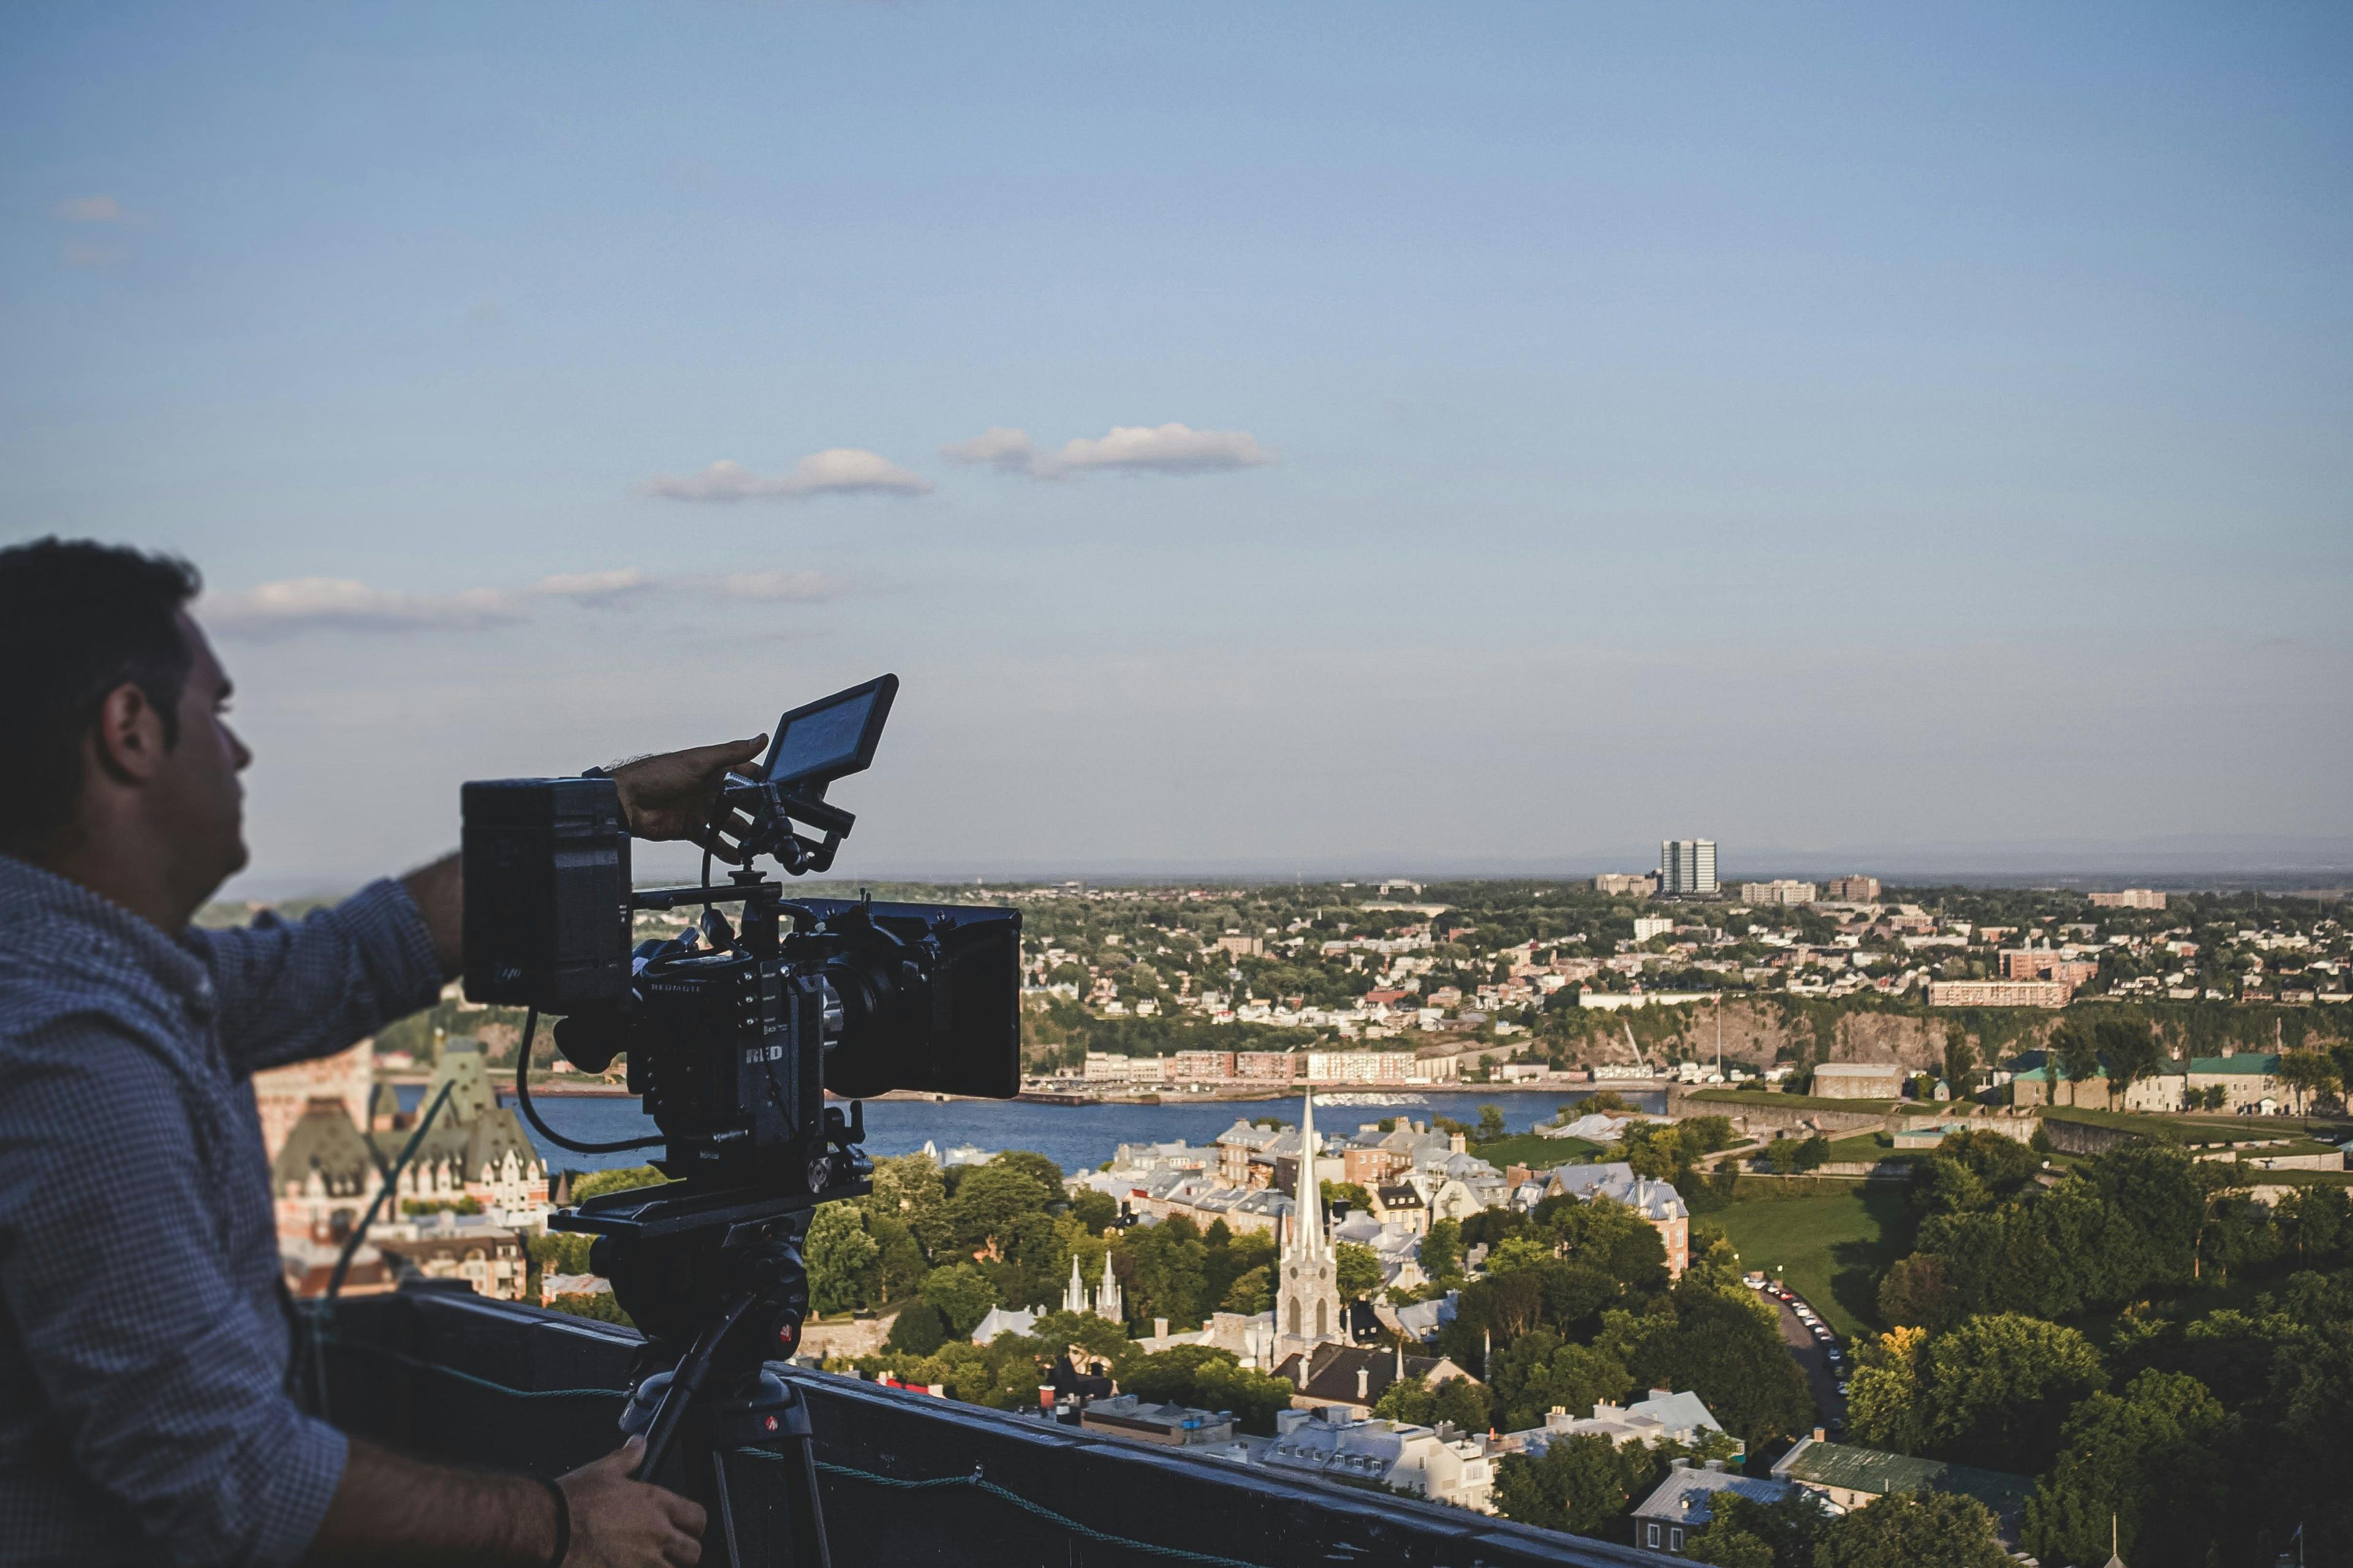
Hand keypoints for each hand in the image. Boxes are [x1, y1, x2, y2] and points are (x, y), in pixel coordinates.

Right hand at [558, 1437, 706, 1567]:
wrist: (550, 1528)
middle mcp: (657, 1534)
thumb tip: (639, 1444)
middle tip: (668, 1551)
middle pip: (692, 1552)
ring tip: (647, 1562)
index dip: (693, 1524)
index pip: (698, 1518)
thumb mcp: (604, 1470)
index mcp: (656, 1504)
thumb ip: (628, 1458)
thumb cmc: (575, 1501)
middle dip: (683, 1553)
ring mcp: (644, 1562)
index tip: (685, 1526)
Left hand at [610, 737, 766, 861]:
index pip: (746, 774)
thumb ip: (732, 752)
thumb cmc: (657, 775)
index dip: (762, 783)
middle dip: (757, 813)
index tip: (780, 795)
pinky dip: (723, 848)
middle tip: (772, 825)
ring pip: (728, 823)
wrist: (627, 802)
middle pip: (740, 802)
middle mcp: (708, 788)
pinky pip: (711, 840)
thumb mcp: (699, 761)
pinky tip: (737, 855)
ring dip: (743, 833)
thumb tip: (760, 738)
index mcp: (713, 769)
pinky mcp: (689, 828)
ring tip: (758, 844)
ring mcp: (699, 809)